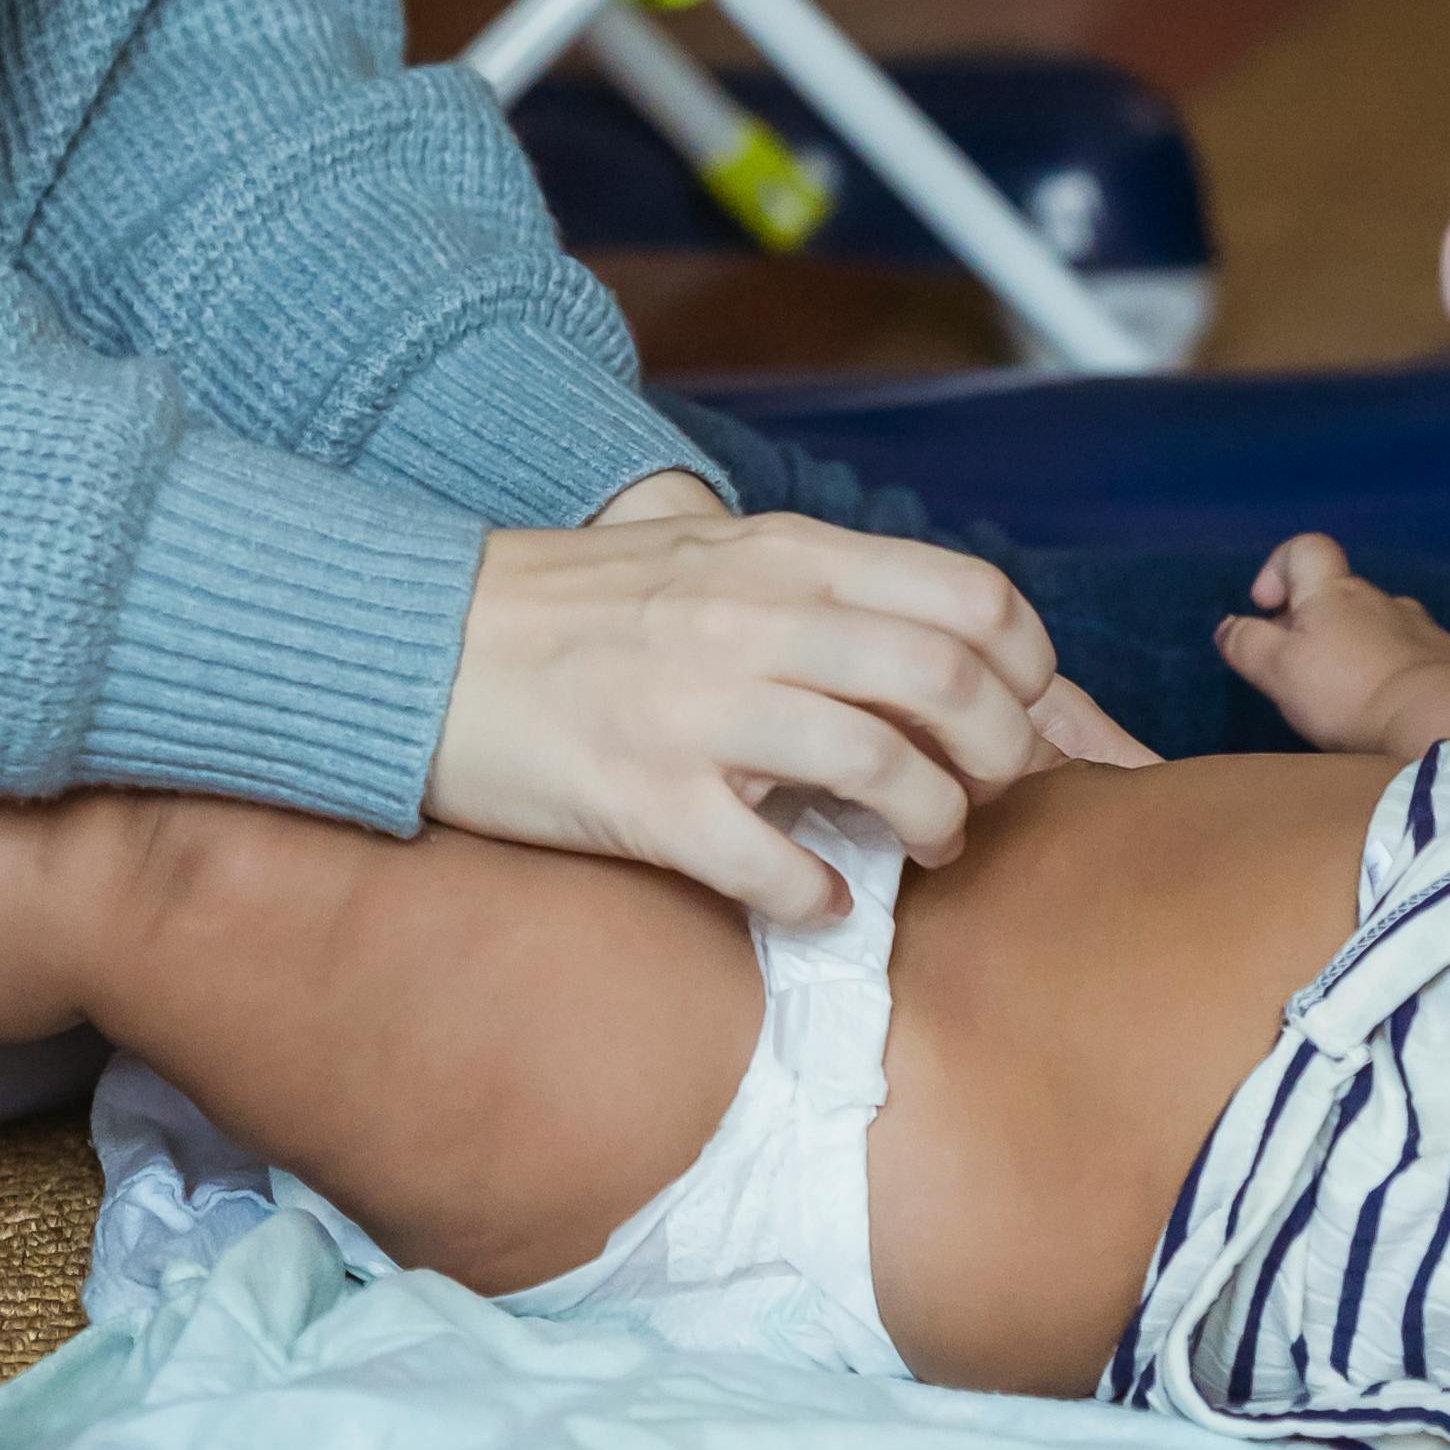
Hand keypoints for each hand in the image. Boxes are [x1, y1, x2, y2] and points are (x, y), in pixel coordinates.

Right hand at [432, 499, 1064, 924]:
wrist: (423, 646)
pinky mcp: (645, 794)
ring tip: (922, 846)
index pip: (967, 595)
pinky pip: (772, 864)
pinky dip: (820, 897)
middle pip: (947, 681)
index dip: (1026, 667)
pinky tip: (818, 901)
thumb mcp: (701, 549)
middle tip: (981, 795)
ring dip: (931, 823)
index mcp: (780, 556)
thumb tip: (913, 623)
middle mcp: (753, 618)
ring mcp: (699, 707)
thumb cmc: (571, 608)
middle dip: (999, 755)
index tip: (1020, 716)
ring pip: (882, 767)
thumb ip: (802, 577)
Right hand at [1216, 530, 1449, 760]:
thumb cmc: (1348, 692)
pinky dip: (1391, 670)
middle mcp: (1377, 597)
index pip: (1306, 548)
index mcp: (1333, 591)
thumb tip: (1228, 626)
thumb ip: (1248, 644)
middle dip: (1313, 625)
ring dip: (1355, 649)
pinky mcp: (1447, 658)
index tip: (1268, 608)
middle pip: (1337, 594)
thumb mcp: (1278, 672)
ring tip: (1347, 697)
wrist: (1438, 721)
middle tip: (1299, 672)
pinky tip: (1387, 707)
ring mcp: (1418, 626)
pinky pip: (1409, 653)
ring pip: (1374, 625)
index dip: (1280, 567)